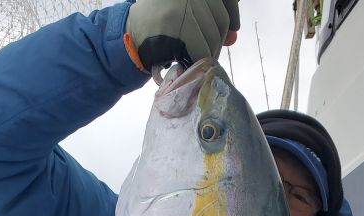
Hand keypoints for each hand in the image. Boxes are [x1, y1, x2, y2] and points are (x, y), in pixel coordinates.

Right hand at [125, 0, 239, 72]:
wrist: (130, 35)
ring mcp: (184, 4)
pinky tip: (186, 61)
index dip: (231, 14)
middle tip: (202, 50)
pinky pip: (202, 49)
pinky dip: (197, 61)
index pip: (225, 0)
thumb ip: (211, 17)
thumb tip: (233, 37)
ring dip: (206, 53)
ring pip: (213, 37)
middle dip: (216, 40)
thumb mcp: (186, 12)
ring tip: (190, 55)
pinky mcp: (180, 24)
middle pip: (221, 19)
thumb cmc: (159, 25)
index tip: (231, 30)